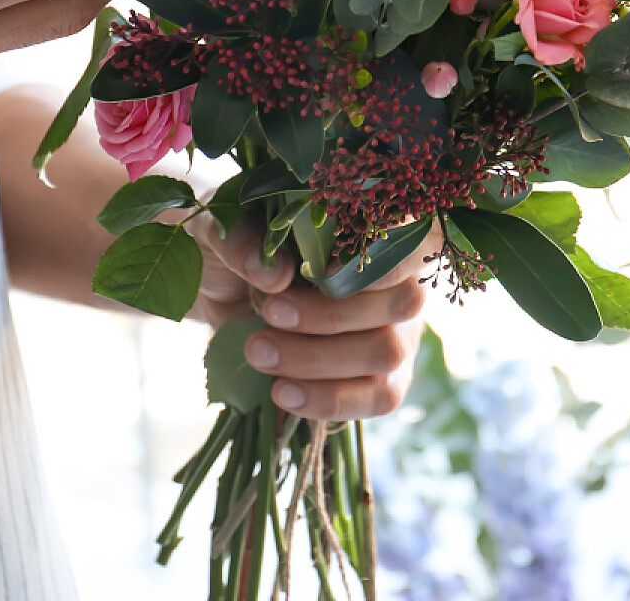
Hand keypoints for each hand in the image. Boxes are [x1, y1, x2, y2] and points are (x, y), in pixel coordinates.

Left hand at [190, 215, 438, 421]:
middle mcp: (397, 279)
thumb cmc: (236, 246)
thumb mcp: (224, 229)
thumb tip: (275, 275)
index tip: (318, 271)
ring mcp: (395, 331)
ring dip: (321, 360)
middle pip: (401, 303)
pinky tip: (281, 394)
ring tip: (259, 354)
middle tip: (270, 313)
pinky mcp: (378, 378)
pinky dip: (329, 400)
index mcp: (373, 229)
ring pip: (388, 353)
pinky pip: (378, 398)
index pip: (408, 242)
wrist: (221, 290)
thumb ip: (243, 241)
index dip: (372, 262)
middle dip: (332, 315)